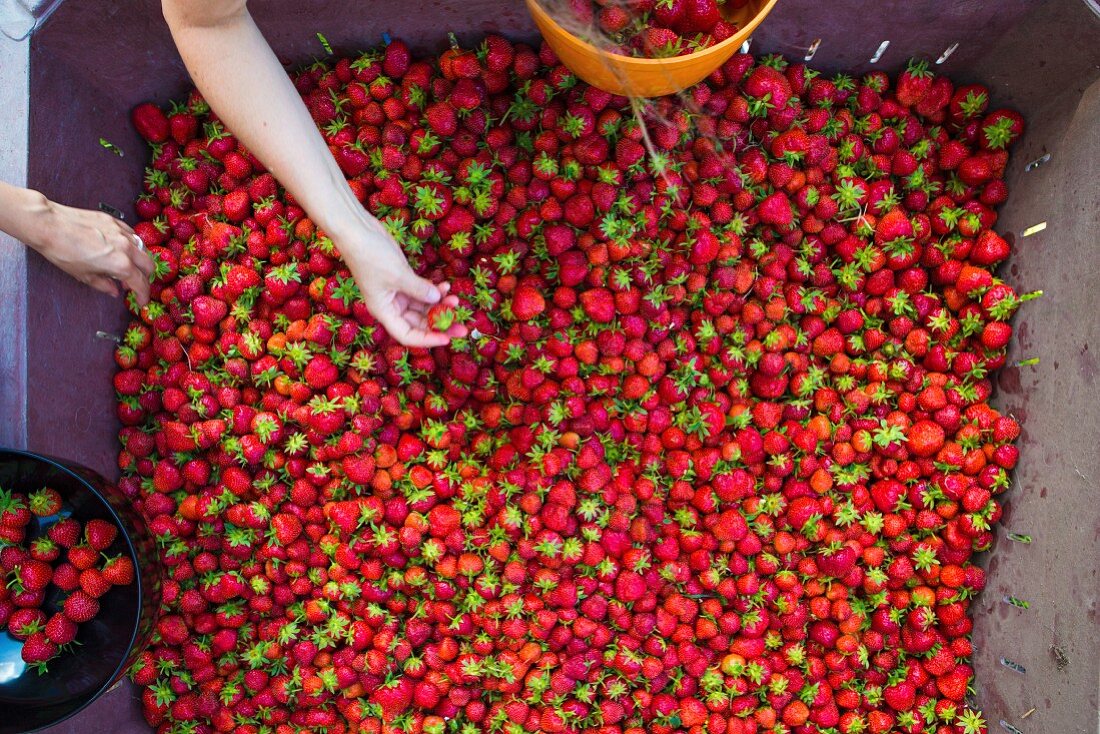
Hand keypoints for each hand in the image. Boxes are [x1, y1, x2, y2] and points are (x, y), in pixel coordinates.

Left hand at [28, 199, 155, 304]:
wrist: (49, 225)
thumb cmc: (62, 251)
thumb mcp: (83, 275)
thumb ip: (103, 284)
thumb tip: (113, 290)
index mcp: (120, 265)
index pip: (141, 283)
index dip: (143, 295)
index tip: (141, 301)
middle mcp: (126, 248)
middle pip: (148, 265)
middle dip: (145, 278)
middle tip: (133, 284)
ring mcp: (122, 232)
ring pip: (143, 249)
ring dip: (139, 260)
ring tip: (127, 266)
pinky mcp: (114, 221)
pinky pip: (132, 234)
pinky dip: (132, 244)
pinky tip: (122, 248)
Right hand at [337, 216, 466, 347]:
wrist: (357, 230)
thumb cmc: (370, 255)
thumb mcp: (397, 275)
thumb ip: (419, 289)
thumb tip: (438, 299)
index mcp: (384, 311)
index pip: (407, 335)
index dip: (427, 340)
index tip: (447, 338)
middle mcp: (391, 306)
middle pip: (418, 323)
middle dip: (439, 323)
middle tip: (462, 326)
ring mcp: (397, 293)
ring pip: (422, 306)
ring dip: (439, 305)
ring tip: (455, 298)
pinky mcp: (402, 279)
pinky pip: (421, 291)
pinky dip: (434, 290)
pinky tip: (445, 285)